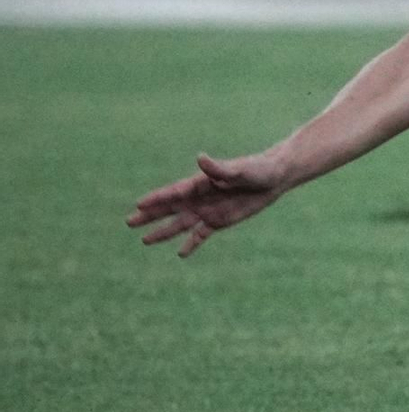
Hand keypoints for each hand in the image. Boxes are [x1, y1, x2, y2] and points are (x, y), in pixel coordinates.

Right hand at [127, 152, 288, 257]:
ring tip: (144, 240)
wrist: (275, 177)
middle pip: (170, 208)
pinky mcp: (219, 221)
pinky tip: (180, 254)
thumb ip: (219, 168)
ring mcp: (208, 210)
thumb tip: (200, 158)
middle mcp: (200, 197)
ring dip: (163, 231)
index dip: (157, 198)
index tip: (139, 204)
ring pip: (180, 223)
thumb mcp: (240, 170)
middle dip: (150, 215)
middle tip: (129, 222)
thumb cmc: (258, 169)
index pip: (175, 192)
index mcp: (202, 182)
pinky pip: (201, 235)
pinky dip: (191, 244)